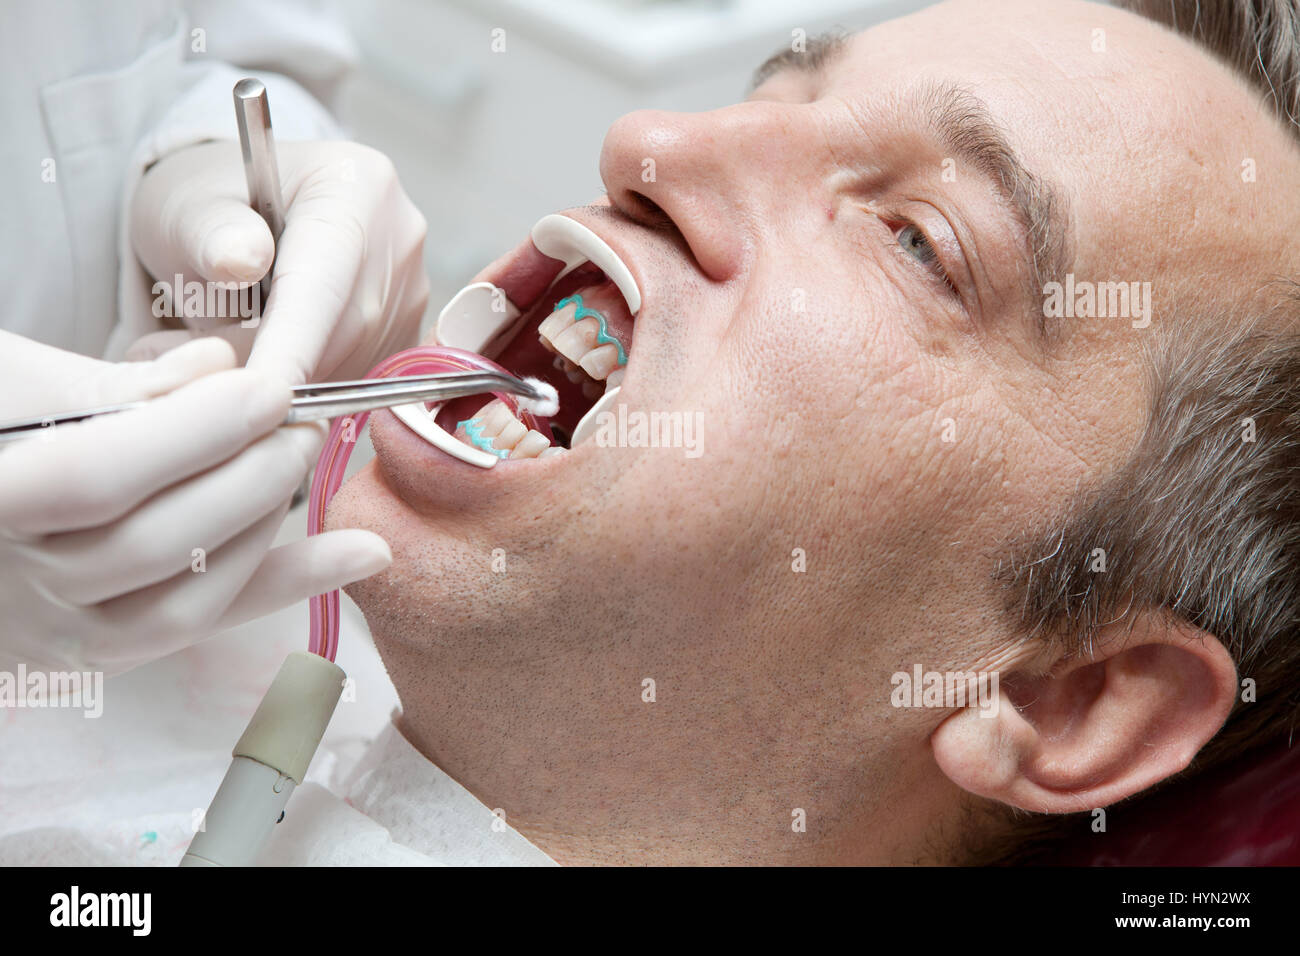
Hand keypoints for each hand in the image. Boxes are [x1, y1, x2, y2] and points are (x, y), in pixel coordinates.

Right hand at [0, 333, 391, 675]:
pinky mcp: (100, 653)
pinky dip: (288, 586)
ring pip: (186, 599)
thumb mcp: (15, 385)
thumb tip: (224, 365)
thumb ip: (117, 382)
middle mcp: (11, 587)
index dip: (192, 433)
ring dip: (266, 527)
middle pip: (155, 545)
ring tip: (305, 456)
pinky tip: (365, 554)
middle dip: (249, 476)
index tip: (269, 388)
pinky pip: (204, 625)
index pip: (95, 478)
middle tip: (300, 419)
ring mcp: (56, 633)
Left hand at [127, 139, 428, 382]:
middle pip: (344, 331)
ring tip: (232, 348)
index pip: (323, 282)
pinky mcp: (409, 327)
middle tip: (206, 373)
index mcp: (352, 185)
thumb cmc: (209, 208)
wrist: (239, 213)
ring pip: (354, 361)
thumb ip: (208, 233)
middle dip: (277, 364)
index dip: (290, 348)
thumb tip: (240, 260)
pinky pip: (362, 372)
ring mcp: (411, 284)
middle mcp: (398, 234)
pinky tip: (273, 355)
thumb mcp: (186, 206)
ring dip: (292, 375)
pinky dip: (312, 378)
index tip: (257, 396)